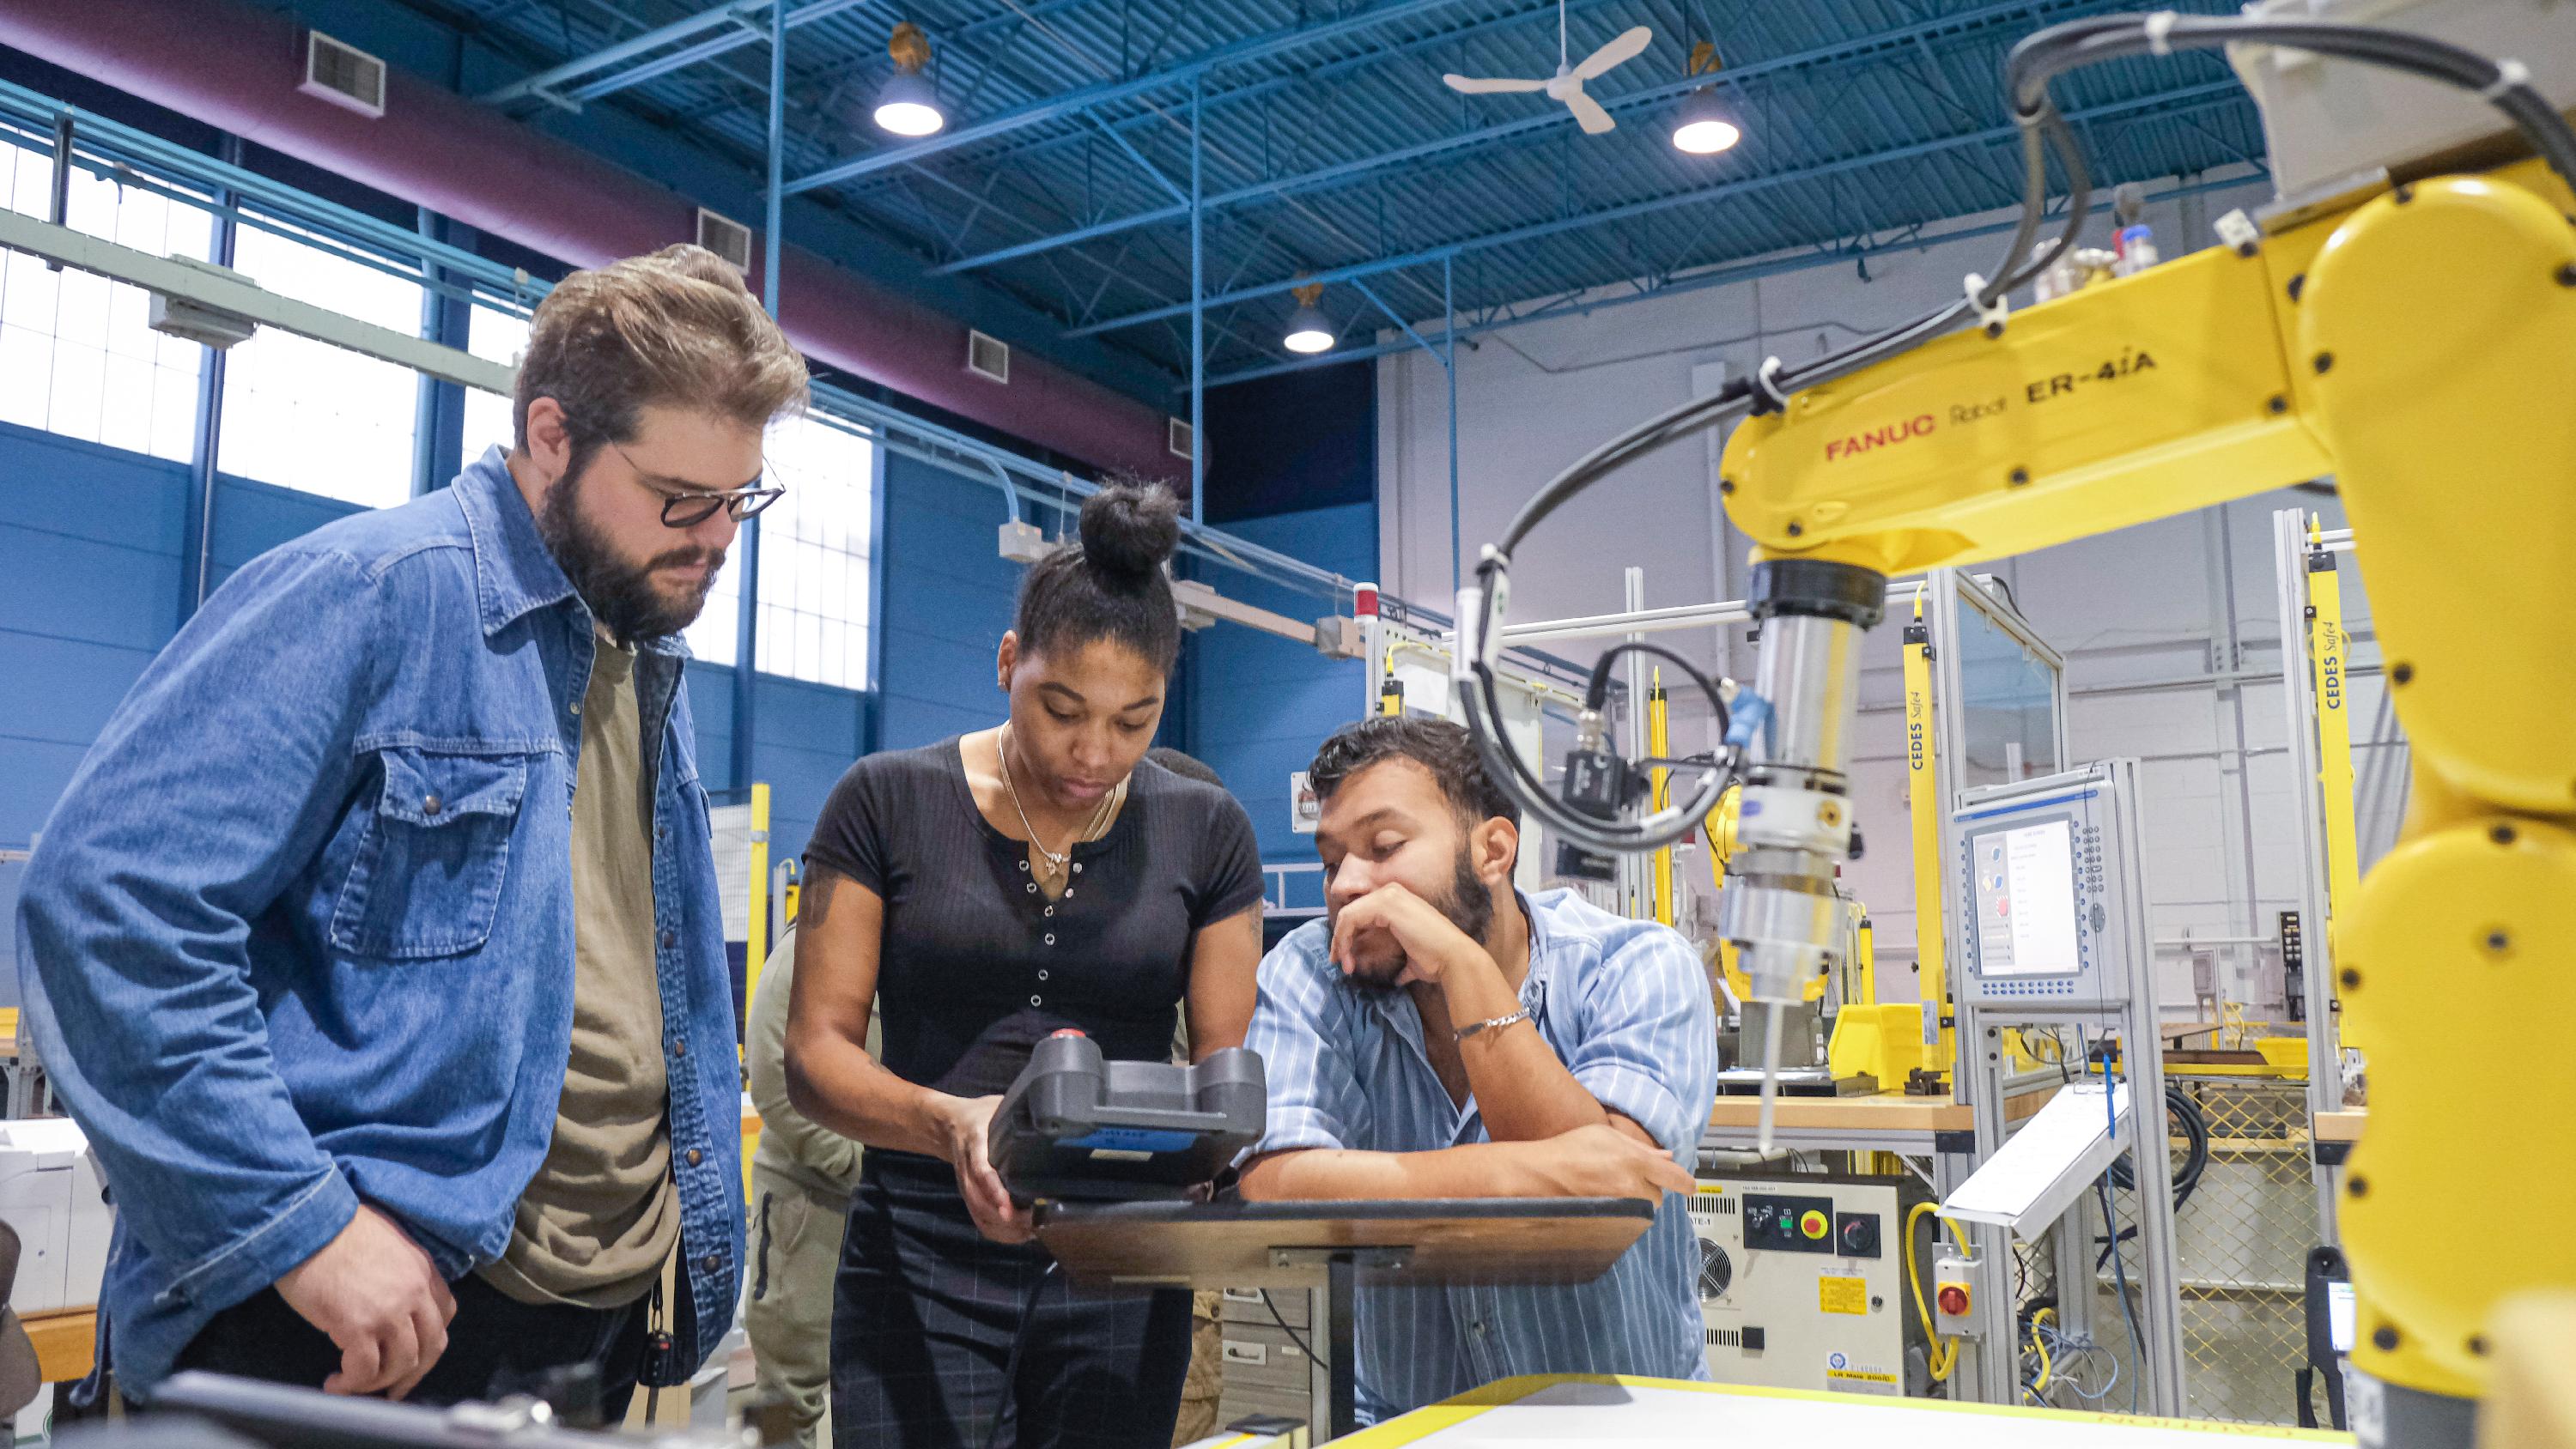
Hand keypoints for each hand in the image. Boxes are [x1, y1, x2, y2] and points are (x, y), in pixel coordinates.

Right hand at [274, 1204, 457, 1397]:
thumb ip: (399, 1272)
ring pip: (401, 1364)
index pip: (445, 1315)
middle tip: (391, 1389)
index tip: (412, 1354)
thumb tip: (389, 1299)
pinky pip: (365, 1370)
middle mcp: (415, 1292)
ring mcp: (390, 1310)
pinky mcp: (358, 1325)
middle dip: (412, 1374)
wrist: (308, 1221)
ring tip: (353, 1383)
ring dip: (378, 1383)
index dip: (429, 1341)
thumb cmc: (338, 1229)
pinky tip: (335, 1382)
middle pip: (431, 1347)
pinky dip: (352, 1384)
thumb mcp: (388, 1243)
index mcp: (424, 1270)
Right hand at [942, 1095, 1035, 1244]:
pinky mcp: (970, 1197)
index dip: (994, 1191)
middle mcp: (967, 1170)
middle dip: (1007, 1219)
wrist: (949, 1126)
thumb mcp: (996, 1106)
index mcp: (975, 1143)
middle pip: (980, 1203)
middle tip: (1035, 1221)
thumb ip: (1017, 1113)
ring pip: (980, 1216)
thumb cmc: (981, 1115)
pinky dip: (1000, 1233)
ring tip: (1033, 1228)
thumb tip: (1048, 1116)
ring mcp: (967, 1186)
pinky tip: (1021, 1233)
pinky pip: (981, 1222)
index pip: (982, 1172)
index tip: (1008, 1208)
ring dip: (1005, 1229)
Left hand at [1329, 883, 1486, 987]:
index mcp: (1398, 901)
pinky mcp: (1385, 904)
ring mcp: (1389, 895)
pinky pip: (1351, 918)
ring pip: (1348, 915)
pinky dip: (1343, 938)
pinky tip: (1347, 957)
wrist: (1452, 959)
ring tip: (1343, 965)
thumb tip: (1398, 977)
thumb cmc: (1436, 960)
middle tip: (1338, 962)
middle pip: (1351, 912)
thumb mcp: (1412, 959)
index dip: (1347, 936)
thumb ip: (1402, 964)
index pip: (1361, 914)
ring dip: (1340, 941)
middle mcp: (1392, 892)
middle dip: (1340, 939)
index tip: (1345, 960)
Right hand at [1516, 1124, 1694, 1202]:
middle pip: (1660, 1198)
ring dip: (1637, 1200)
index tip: (1689, 1186)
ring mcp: (1621, 1206)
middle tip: (1630, 1177)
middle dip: (1652, 1189)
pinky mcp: (1610, 1220)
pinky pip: (1627, 1218)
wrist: (1541, 1174)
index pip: (1677, 1179)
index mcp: (1635, 1161)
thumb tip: (1666, 1158)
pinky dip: (1623, 1211)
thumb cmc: (1569, 1149)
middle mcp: (1632, 1186)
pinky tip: (1606, 1198)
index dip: (1686, 1184)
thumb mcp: (1606, 1134)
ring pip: (1643, 1209)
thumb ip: (1640, 1148)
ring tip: (1612, 1186)